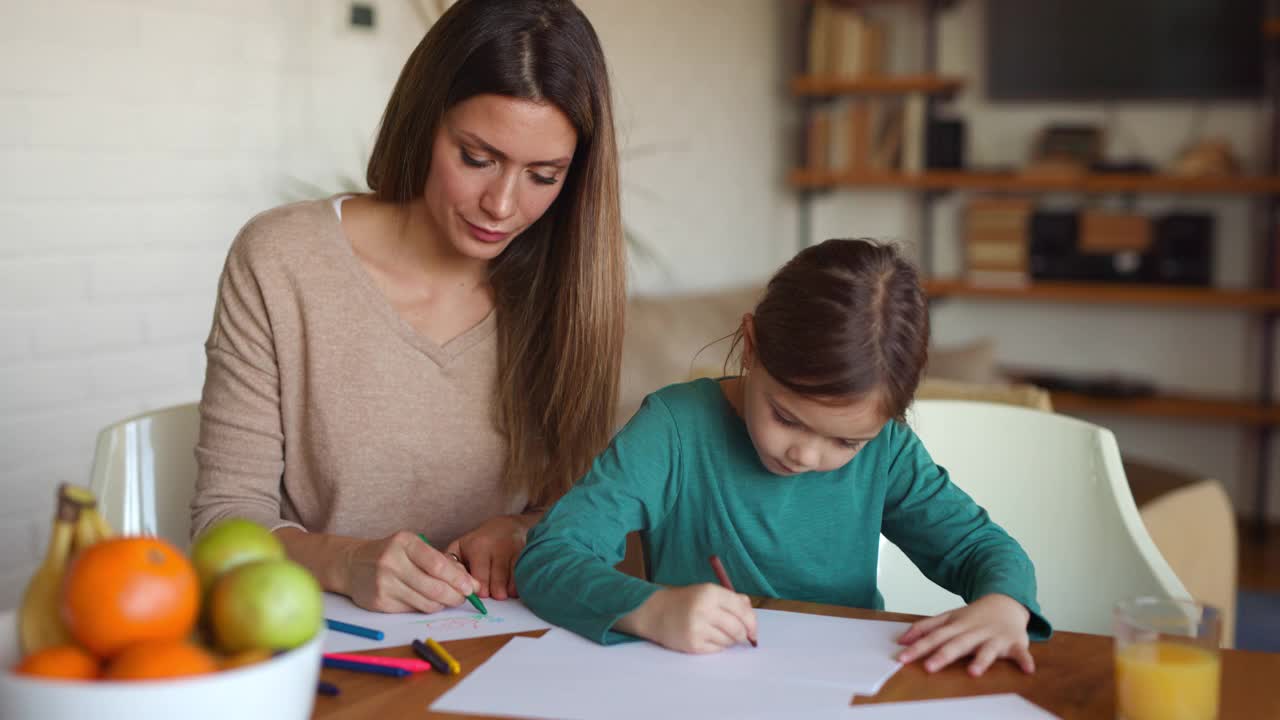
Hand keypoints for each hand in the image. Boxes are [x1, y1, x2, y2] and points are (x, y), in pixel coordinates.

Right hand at [342, 531, 479, 612]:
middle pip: (434, 587)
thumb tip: (470, 582)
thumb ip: (440, 561)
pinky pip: (412, 610)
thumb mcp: (413, 547)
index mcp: (404, 542)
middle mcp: (392, 562)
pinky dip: (425, 607)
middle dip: (455, 596)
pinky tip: (426, 601)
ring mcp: (384, 583)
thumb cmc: (392, 554)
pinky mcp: (380, 602)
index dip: (458, 579)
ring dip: (442, 604)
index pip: (437, 564)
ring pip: (425, 602)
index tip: (471, 587)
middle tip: (464, 597)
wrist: (352, 565)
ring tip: (448, 599)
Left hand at [445, 514, 533, 599]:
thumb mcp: (460, 547)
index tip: (480, 593)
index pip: (478, 577)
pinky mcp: (526, 553)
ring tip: (502, 593)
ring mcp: (513, 549)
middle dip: (494, 592)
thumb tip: (443, 582)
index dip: (479, 589)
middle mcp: (496, 546)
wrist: (509, 526)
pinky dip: (518, 585)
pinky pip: (523, 575)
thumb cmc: (480, 542)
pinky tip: (513, 587)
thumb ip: (449, 562)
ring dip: (507, 591)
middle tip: (494, 595)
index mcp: (476, 545)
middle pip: (496, 582)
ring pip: (511, 580)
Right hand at [616, 584, 757, 653]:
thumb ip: (733, 600)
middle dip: (743, 635)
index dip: (752, 622)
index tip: (753, 630)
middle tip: (740, 636)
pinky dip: (717, 646)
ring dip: (728, 640)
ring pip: (728, 641)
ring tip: (716, 632)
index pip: (742, 610)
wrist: (656, 612)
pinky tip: (707, 638)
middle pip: (738, 629)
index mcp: (711, 592)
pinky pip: (716, 650)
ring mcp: (697, 628)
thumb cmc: (687, 601)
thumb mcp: (708, 592)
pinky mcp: (692, 644)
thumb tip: (752, 618)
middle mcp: (704, 609)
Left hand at [895, 594, 1034, 675]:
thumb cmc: (973, 616)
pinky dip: (1025, 660)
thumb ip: (925, 628)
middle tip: (929, 667)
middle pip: (957, 644)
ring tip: (974, 671)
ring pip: (988, 649)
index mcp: (957, 626)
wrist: (1005, 602)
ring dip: (982, 660)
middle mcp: (975, 632)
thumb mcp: (948, 618)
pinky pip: (1021, 652)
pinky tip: (1027, 670)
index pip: (935, 637)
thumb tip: (902, 640)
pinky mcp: (1015, 643)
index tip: (903, 658)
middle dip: (943, 655)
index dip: (919, 647)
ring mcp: (995, 637)